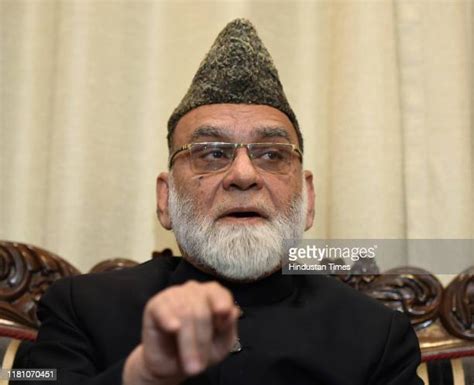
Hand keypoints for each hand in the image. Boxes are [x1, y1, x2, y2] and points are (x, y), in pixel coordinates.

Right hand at [123, 280, 239, 384]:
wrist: (171, 365)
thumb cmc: (200, 351)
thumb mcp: (221, 345)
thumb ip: (229, 328)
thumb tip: (233, 311)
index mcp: (211, 295)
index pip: (219, 292)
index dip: (222, 307)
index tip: (221, 326)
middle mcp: (193, 290)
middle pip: (201, 309)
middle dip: (202, 340)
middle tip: (200, 366)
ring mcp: (173, 295)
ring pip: (184, 312)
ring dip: (188, 343)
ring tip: (190, 366)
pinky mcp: (155, 305)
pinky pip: (163, 308)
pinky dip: (169, 319)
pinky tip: (174, 328)